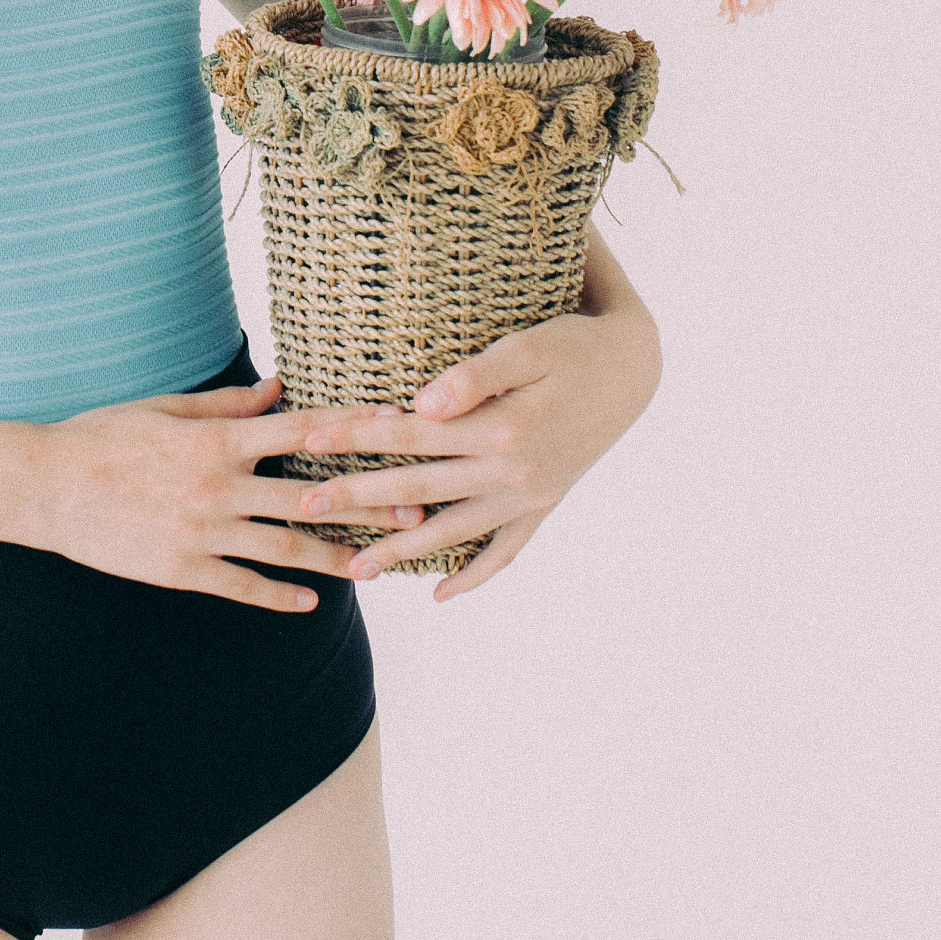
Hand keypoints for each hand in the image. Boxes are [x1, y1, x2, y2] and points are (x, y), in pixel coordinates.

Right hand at [17, 372, 430, 612]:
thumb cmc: (103, 436)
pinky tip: (311, 602)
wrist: (45, 485)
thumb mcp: (165, 408)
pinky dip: (279, 594)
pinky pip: (241, 584)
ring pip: (284, 548)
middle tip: (417, 513)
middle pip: (309, 497)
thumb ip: (226, 404)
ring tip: (377, 566)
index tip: (398, 426)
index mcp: (216, 439)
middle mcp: (217, 486)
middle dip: (367, 504)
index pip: (301, 431)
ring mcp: (201, 531)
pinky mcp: (182, 568)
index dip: (353, 427)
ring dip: (335, 557)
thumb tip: (278, 386)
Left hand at [284, 246, 661, 602]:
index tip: (311, 440)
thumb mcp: (529, 347)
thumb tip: (423, 403)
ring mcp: (529, 496)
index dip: (359, 435)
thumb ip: (475, 377)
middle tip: (305, 507)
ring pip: (453, 531)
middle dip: (358, 498)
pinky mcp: (544, 506)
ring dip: (402, 550)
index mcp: (502, 429)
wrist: (635, 367)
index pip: (412, 435)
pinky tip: (441, 593)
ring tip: (356, 571)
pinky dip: (475, 574)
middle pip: (420, 489)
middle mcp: (513, 472)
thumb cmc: (574, 345)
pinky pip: (505, 551)